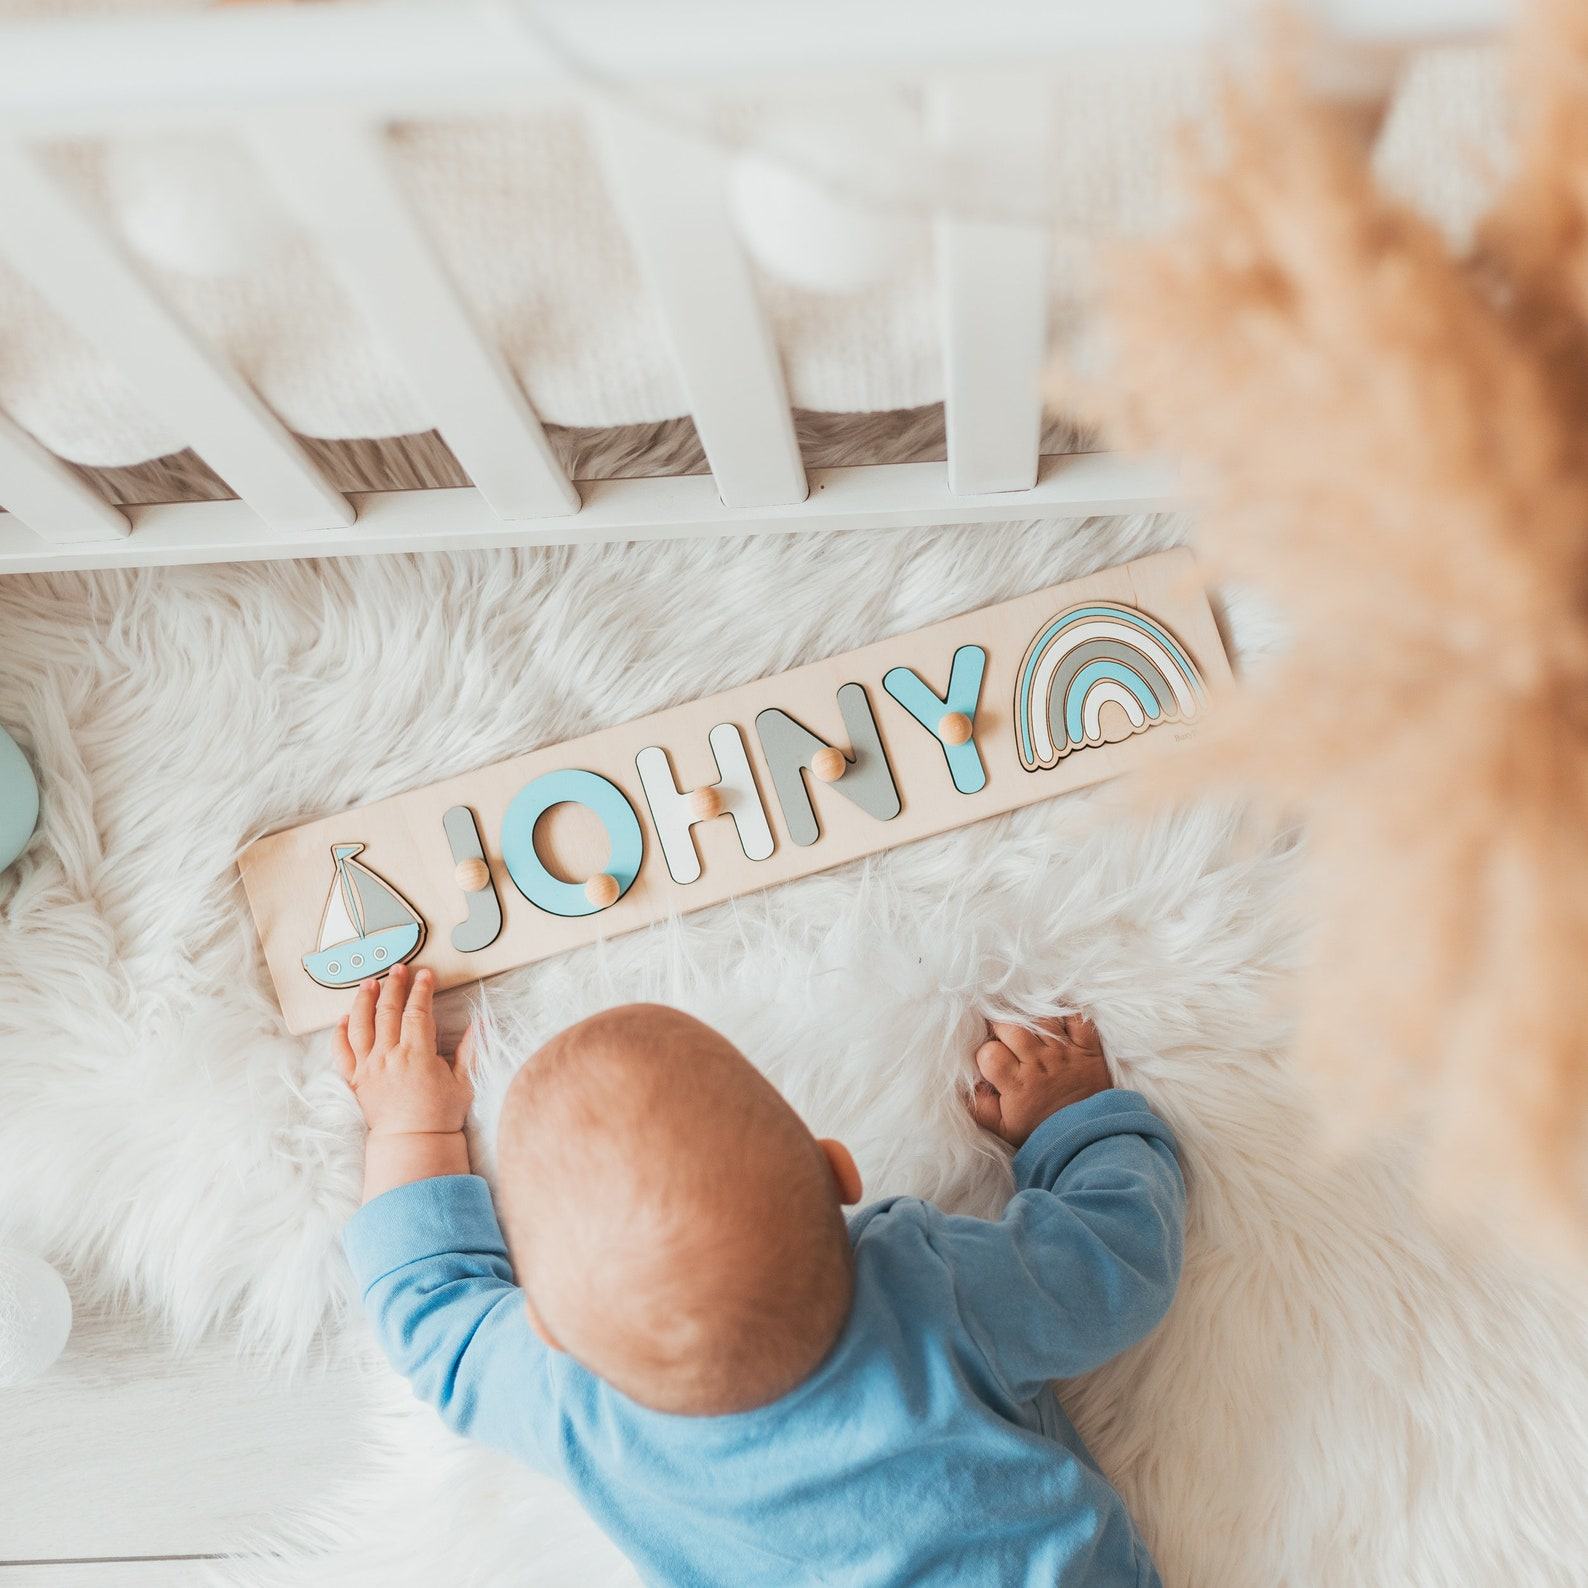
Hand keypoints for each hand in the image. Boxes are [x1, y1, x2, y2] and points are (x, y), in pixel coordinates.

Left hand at [334, 965, 475, 1200]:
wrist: (412, 1144)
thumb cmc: (439, 1116)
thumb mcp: (463, 1082)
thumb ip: (468, 1050)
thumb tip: (479, 1024)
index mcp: (417, 1054)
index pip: (417, 1011)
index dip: (421, 990)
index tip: (425, 975)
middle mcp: (389, 1056)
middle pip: (387, 1011)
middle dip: (394, 986)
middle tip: (399, 970)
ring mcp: (369, 1067)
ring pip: (360, 1025)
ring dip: (364, 1000)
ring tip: (369, 983)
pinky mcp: (355, 1080)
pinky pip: (341, 1052)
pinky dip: (340, 1032)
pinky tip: (344, 1018)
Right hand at [968, 1015, 1111, 1147]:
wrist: (1089, 1140)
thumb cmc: (1043, 1133)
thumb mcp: (1005, 1129)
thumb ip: (981, 1109)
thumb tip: (968, 1088)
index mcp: (1017, 1084)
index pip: (990, 1054)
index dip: (985, 1053)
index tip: (991, 1061)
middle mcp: (1040, 1064)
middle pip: (1011, 1028)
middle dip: (1001, 1028)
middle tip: (1003, 1038)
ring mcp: (1065, 1053)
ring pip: (1040, 1019)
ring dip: (1029, 1019)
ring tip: (1026, 1028)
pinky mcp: (1088, 1049)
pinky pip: (1076, 1020)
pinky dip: (1066, 1015)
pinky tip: (1056, 1022)